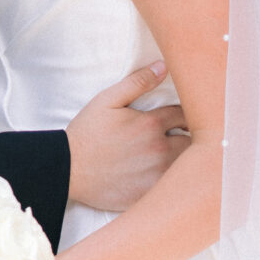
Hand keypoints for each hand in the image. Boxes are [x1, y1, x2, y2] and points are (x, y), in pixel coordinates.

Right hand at [63, 61, 188, 211]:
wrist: (67, 168)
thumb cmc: (87, 133)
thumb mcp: (107, 100)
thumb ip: (137, 82)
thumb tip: (164, 66)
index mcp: (150, 124)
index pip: (185, 114)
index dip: (186, 114)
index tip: (183, 117)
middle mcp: (158, 149)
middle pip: (192, 141)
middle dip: (189, 136)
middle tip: (183, 136)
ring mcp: (155, 174)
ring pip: (186, 165)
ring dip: (184, 159)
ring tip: (177, 156)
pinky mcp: (149, 193)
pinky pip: (173, 186)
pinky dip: (173, 180)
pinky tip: (166, 176)